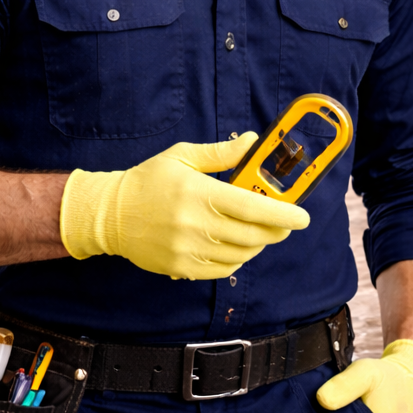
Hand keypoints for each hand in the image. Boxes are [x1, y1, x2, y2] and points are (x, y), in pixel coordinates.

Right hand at [60, 133, 310, 279]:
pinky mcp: (180, 268)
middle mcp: (196, 224)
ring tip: (259, 233)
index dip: (283, 214)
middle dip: (277, 232)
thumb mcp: (182, 157)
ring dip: (257, 245)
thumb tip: (252, 141)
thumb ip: (221, 153)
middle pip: (252, 235)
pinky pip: (222, 270)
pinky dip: (237, 260)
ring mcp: (188, 250)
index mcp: (200, 193)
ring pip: (240, 255)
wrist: (109, 214)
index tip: (302, 217)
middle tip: (286, 225)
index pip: (252, 208)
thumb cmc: (149, 181)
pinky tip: (237, 247)